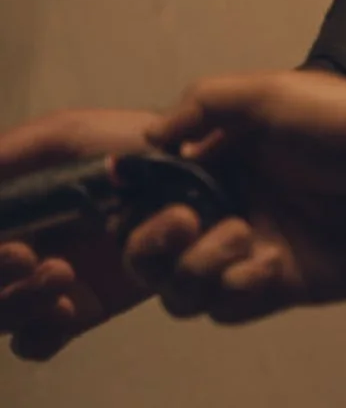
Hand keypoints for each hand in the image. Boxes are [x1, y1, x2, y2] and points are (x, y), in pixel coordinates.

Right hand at [0, 109, 160, 359]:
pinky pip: (35, 341)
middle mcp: (20, 248)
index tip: (21, 251)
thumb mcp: (68, 135)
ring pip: (2, 317)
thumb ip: (11, 153)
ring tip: (63, 275)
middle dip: (4, 287)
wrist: (195, 176)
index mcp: (12, 212)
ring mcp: (45, 282)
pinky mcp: (81, 308)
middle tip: (53, 266)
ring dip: (18, 306)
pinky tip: (68, 312)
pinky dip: (38, 335)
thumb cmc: (132, 147)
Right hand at [119, 70, 345, 327]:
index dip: (131, 201)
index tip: (131, 194)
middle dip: (148, 241)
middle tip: (186, 220)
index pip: (149, 194)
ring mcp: (251, 250)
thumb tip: (152, 138)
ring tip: (243, 234)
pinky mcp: (280, 285)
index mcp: (221, 160)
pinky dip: (235, 289)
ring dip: (195, 265)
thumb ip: (207, 102)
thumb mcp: (276, 92)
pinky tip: (270, 263)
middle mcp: (228, 207)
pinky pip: (227, 307)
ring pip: (180, 286)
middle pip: (148, 250)